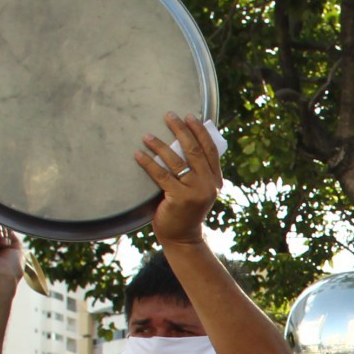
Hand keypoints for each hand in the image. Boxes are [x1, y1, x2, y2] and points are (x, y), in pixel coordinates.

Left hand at [136, 113, 221, 247]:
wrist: (182, 237)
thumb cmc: (185, 210)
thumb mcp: (196, 189)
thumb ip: (194, 171)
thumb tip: (181, 142)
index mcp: (215, 180)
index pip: (210, 150)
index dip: (200, 131)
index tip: (189, 116)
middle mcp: (208, 185)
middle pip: (194, 151)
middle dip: (180, 130)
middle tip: (168, 115)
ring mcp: (195, 192)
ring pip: (177, 161)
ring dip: (159, 145)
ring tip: (146, 135)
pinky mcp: (179, 199)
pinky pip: (162, 175)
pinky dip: (149, 163)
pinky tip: (138, 153)